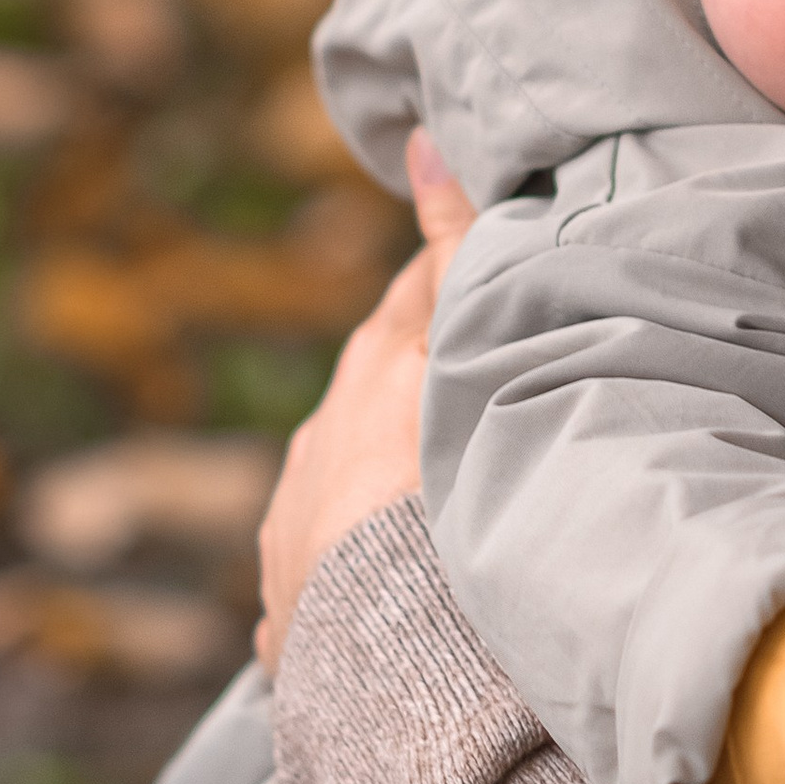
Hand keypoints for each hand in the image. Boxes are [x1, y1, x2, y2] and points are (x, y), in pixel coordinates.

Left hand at [255, 131, 476, 672]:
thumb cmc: (445, 486)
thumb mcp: (463, 354)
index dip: (458, 280)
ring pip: (346, 480)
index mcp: (370, 376)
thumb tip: (419, 139)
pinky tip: (389, 591)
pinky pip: (324, 577)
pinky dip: (357, 570)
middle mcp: (319, 443)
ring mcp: (294, 530)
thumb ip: (455, 250)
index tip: (498, 275)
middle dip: (422, 381)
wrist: (390, 644)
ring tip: (446, 499)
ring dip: (388, 480)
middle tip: (485, 383)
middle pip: (378, 386)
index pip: (418, 297)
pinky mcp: (286, 612)